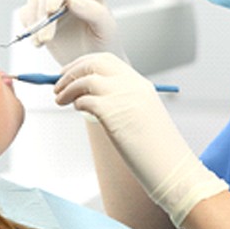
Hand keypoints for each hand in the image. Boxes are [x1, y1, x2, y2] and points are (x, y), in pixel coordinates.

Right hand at [18, 0, 126, 65]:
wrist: (93, 61)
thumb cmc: (104, 43)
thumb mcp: (106, 28)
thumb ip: (94, 12)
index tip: (52, 10)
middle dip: (44, 16)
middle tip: (47, 38)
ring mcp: (52, 6)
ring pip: (33, 3)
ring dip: (35, 23)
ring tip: (43, 42)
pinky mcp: (41, 19)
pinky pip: (26, 16)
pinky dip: (29, 29)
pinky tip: (39, 42)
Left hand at [54, 53, 228, 226]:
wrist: (172, 167)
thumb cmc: (155, 149)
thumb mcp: (140, 115)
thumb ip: (119, 101)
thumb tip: (87, 96)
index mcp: (139, 84)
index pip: (107, 61)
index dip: (84, 64)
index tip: (70, 72)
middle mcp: (132, 85)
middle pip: (94, 63)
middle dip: (72, 70)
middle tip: (57, 83)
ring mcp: (123, 96)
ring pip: (86, 79)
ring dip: (68, 87)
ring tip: (60, 99)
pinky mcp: (113, 112)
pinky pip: (85, 99)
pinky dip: (76, 102)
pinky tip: (77, 109)